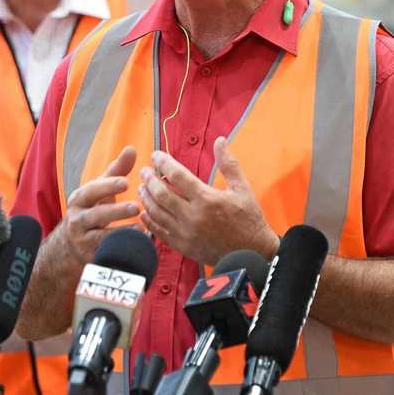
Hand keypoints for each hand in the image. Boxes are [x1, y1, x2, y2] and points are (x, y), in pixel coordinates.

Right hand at [60, 146, 140, 265]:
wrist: (69, 245)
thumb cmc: (91, 210)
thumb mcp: (99, 190)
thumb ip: (116, 171)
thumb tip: (132, 148)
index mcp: (79, 199)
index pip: (91, 191)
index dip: (107, 186)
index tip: (126, 182)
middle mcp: (77, 220)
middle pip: (95, 215)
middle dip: (115, 211)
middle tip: (136, 207)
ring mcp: (82, 240)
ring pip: (100, 236)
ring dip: (121, 232)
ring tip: (140, 227)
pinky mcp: (90, 257)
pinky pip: (105, 253)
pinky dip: (120, 249)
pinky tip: (136, 244)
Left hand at [138, 136, 278, 264]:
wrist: (251, 254)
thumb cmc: (248, 219)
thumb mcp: (242, 188)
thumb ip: (228, 164)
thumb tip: (220, 140)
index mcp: (207, 199)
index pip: (177, 176)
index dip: (163, 163)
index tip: (156, 156)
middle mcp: (193, 216)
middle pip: (161, 194)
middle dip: (149, 179)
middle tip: (144, 171)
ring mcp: (186, 233)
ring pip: (157, 213)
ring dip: (146, 198)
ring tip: (142, 187)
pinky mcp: (183, 246)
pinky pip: (159, 232)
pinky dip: (149, 220)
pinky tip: (144, 211)